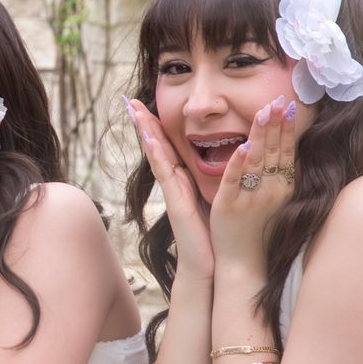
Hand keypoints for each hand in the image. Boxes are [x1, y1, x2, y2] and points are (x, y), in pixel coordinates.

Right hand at [127, 96, 214, 282]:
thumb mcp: (218, 197)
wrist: (214, 262)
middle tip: (131, 101)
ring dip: (145, 134)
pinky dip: (158, 156)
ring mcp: (172, 193)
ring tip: (135, 113)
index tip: (149, 106)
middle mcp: (175, 183)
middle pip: (157, 147)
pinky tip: (153, 140)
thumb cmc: (217, 232)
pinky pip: (166, 175)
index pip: (171, 146)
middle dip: (144, 123)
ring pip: (157, 156)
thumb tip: (231, 158)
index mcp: (185, 180)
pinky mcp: (175, 202)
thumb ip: (219, 178)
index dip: (159, 126)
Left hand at [210, 94, 299, 267]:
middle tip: (278, 99)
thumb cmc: (260, 230)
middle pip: (274, 151)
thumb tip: (284, 153)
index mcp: (281, 187)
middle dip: (276, 124)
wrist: (244, 262)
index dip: (287, 128)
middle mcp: (270, 190)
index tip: (288, 104)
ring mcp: (251, 197)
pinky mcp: (230, 205)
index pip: (286, 151)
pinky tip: (242, 146)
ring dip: (261, 135)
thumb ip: (277, 176)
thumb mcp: (275, 200)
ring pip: (257, 161)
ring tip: (263, 111)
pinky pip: (235, 181)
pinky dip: (238, 163)